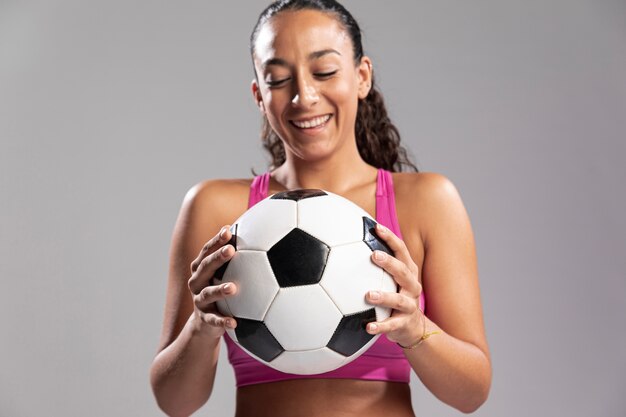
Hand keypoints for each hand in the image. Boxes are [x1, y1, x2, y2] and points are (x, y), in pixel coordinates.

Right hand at [187, 225, 237, 336]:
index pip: (207, 251)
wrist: (204, 324)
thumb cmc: (218, 290)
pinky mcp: (205, 319)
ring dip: (219, 290)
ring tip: (233, 288)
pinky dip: (222, 321)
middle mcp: (197, 282)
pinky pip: (214, 320)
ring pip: (208, 293)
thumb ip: (234, 256)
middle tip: (231, 250)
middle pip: (205, 267)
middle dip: (217, 258)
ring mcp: (200, 301)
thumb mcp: (222, 274)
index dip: (216, 240)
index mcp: (201, 268)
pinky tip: (234, 322)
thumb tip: (256, 231)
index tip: (228, 230)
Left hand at [365, 223, 423, 346]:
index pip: (402, 250)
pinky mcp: (404, 323)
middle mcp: (412, 286)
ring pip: (399, 300)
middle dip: (390, 263)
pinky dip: (380, 326)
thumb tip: (351, 240)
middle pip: (403, 272)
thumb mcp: (392, 278)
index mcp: (408, 272)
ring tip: (369, 295)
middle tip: (374, 255)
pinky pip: (391, 325)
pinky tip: (367, 327)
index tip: (376, 228)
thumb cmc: (396, 296)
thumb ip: (378, 263)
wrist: (413, 327)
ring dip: (385, 296)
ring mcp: (409, 305)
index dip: (390, 238)